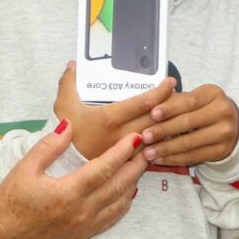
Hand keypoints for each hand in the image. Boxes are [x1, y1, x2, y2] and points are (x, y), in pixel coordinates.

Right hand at [0, 120, 145, 238]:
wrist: (1, 236)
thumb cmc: (10, 200)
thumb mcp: (25, 168)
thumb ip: (49, 146)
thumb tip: (68, 124)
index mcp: (68, 192)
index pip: (105, 168)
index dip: (122, 151)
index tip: (135, 137)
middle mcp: (81, 211)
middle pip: (120, 184)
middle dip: (136, 164)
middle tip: (148, 146)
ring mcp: (84, 225)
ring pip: (120, 202)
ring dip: (133, 182)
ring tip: (142, 164)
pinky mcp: (83, 234)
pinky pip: (112, 218)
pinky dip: (125, 202)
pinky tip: (129, 190)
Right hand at [53, 63, 174, 158]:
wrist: (62, 173)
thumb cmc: (66, 140)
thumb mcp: (62, 108)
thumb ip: (67, 83)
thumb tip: (73, 65)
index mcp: (109, 119)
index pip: (143, 103)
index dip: (160, 91)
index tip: (170, 82)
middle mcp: (122, 136)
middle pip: (156, 119)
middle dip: (170, 106)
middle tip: (177, 96)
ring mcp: (127, 153)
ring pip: (157, 138)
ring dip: (168, 125)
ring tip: (174, 114)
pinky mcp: (129, 166)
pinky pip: (150, 153)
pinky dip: (159, 143)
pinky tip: (163, 135)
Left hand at [138, 83, 238, 165]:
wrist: (233, 126)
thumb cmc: (205, 108)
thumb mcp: (195, 97)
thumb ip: (176, 100)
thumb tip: (151, 104)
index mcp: (214, 94)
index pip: (189, 101)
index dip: (170, 108)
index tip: (152, 114)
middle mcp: (223, 112)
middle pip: (188, 122)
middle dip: (164, 130)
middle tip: (144, 136)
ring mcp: (224, 133)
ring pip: (189, 142)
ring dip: (165, 148)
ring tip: (148, 152)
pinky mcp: (221, 151)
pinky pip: (193, 156)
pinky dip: (174, 159)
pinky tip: (160, 159)